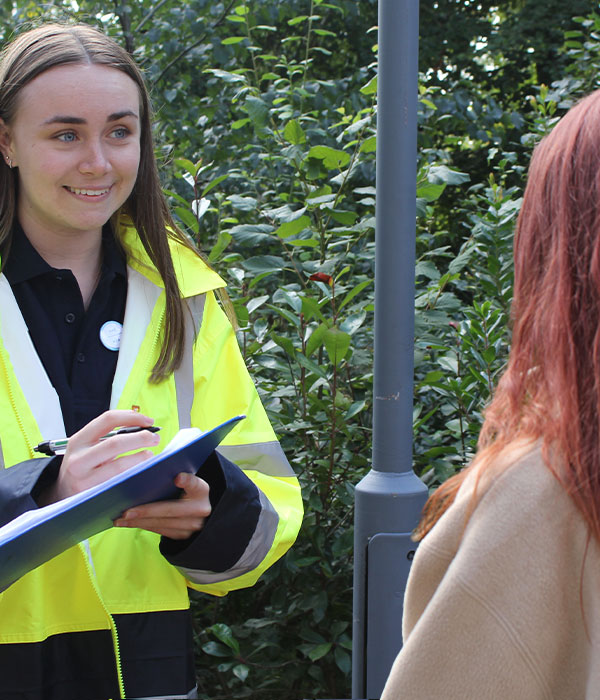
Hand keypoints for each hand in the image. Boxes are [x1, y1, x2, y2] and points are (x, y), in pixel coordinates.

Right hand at [42, 410, 159, 503]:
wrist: (60, 493)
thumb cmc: (81, 466)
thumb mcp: (86, 447)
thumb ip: (108, 436)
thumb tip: (143, 426)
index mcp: (78, 441)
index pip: (107, 419)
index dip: (132, 417)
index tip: (149, 421)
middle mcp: (79, 459)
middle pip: (116, 443)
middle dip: (141, 438)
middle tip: (155, 438)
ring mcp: (84, 479)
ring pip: (119, 466)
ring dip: (140, 458)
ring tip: (150, 455)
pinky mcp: (93, 495)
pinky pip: (119, 483)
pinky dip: (134, 475)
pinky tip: (142, 471)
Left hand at [114, 472, 210, 538]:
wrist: (198, 509)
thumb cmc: (185, 489)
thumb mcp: (185, 480)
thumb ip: (172, 474)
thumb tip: (145, 471)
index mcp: (201, 490)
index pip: (195, 483)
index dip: (187, 481)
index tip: (177, 477)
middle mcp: (200, 509)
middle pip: (171, 510)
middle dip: (146, 511)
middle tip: (126, 512)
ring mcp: (192, 526)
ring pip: (162, 524)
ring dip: (138, 522)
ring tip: (120, 519)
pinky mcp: (182, 536)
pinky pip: (159, 531)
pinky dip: (142, 526)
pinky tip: (128, 522)